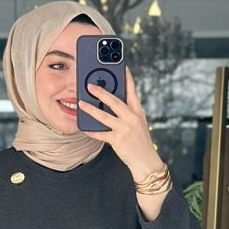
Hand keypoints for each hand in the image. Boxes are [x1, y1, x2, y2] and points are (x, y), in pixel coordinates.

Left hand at [78, 66, 162, 180]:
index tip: (121, 66)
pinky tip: (84, 128)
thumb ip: (127, 112)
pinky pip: (101, 134)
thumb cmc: (140, 141)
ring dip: (91, 109)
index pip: (132, 91)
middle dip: (101, 92)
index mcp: (138, 112)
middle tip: (90, 85)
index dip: (127, 78)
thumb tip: (111, 102)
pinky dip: (92, 131)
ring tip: (81, 104)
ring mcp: (125, 129)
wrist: (146, 162)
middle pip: (115, 101)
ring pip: (104, 116)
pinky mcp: (118, 140)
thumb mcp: (138, 123)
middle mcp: (132, 118)